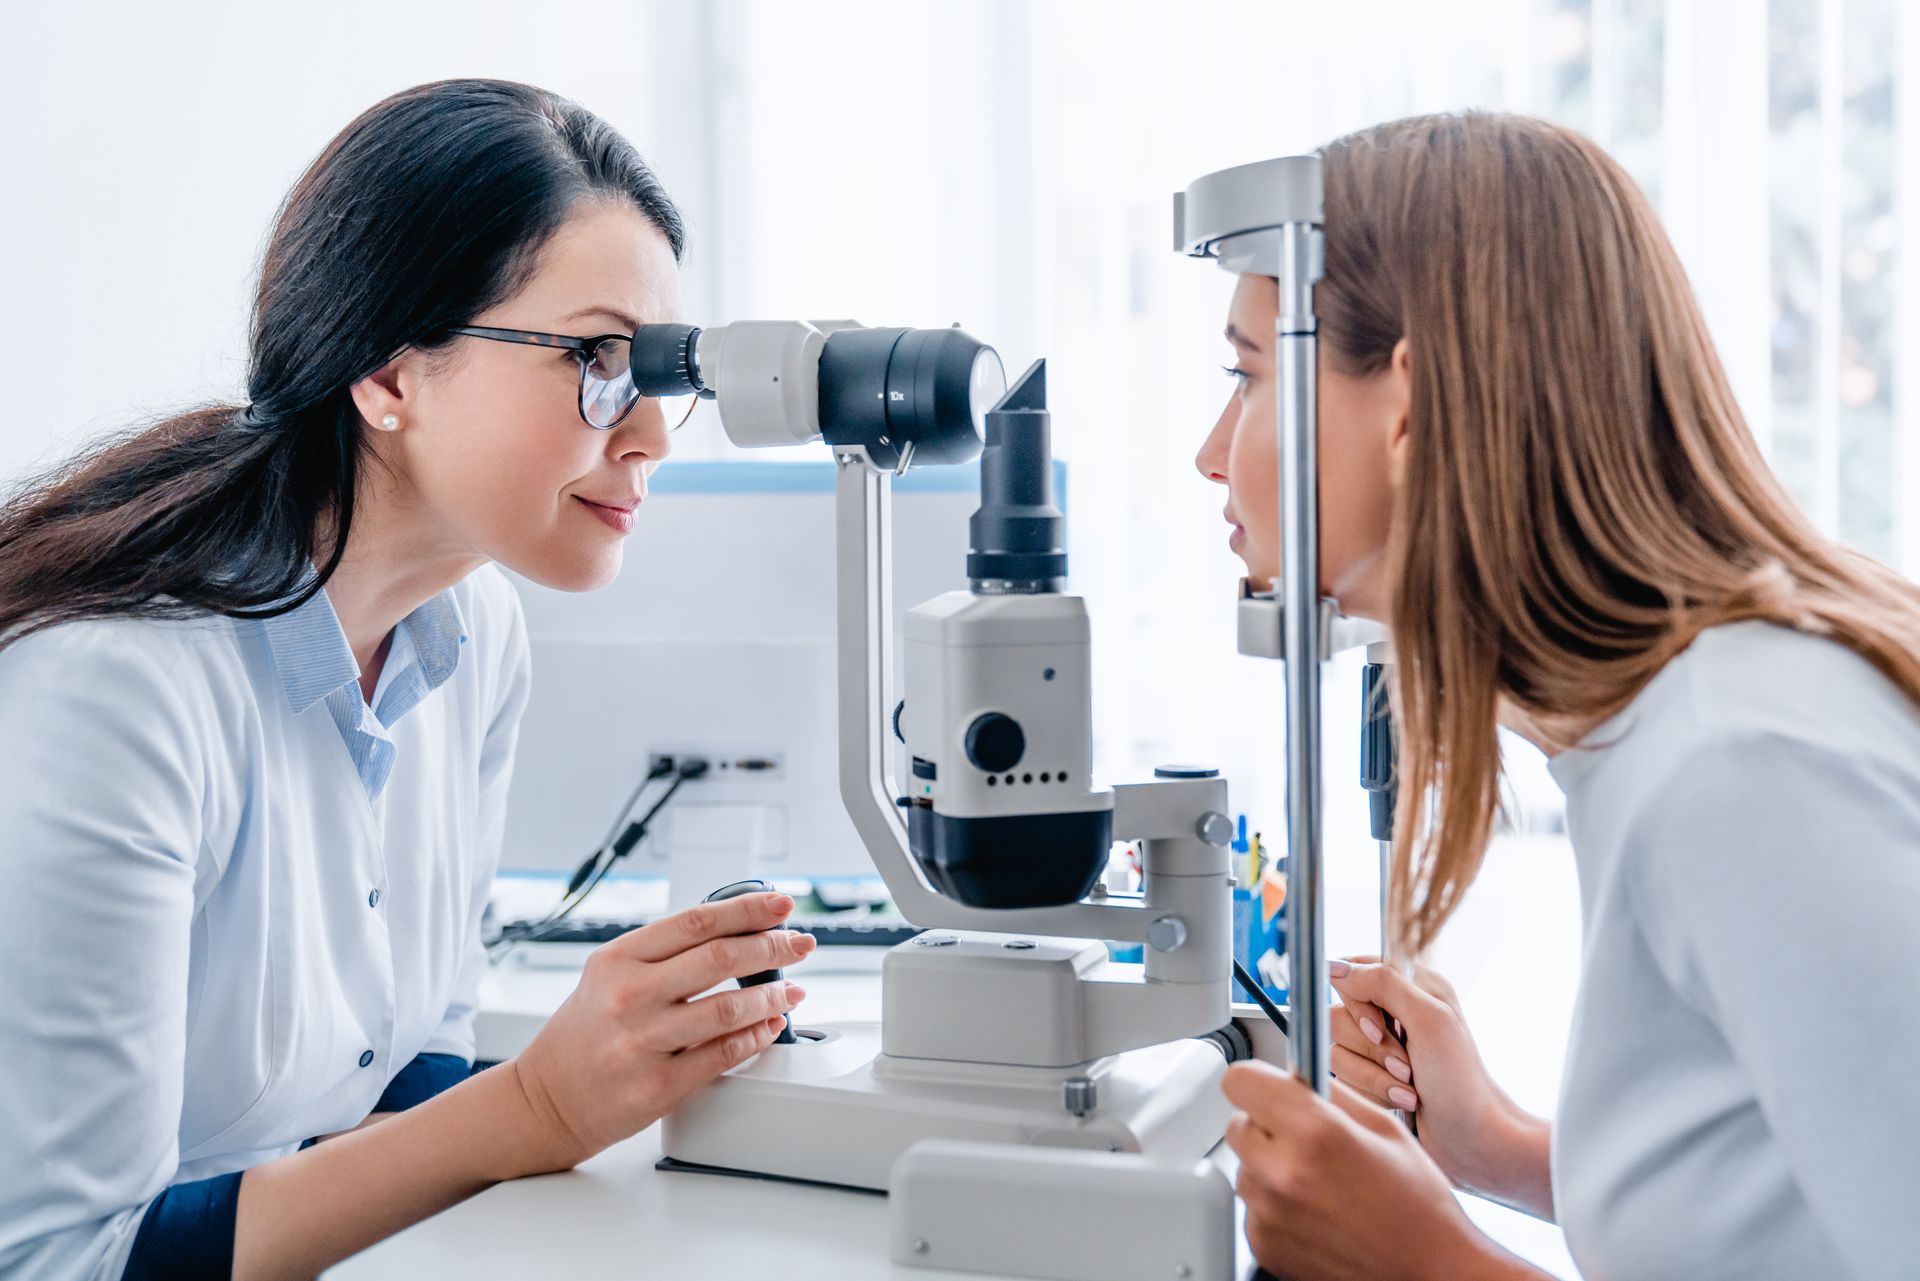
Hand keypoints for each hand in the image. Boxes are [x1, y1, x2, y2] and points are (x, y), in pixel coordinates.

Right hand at [505, 891, 813, 1173]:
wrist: (547, 1099)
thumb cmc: (585, 1033)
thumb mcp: (608, 976)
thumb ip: (662, 954)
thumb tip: (735, 932)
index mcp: (618, 959)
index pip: (696, 922)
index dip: (747, 910)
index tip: (780, 906)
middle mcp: (629, 996)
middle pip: (720, 958)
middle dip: (773, 947)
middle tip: (799, 943)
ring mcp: (643, 1042)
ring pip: (729, 1008)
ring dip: (773, 996)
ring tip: (792, 990)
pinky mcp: (658, 1086)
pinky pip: (724, 1054)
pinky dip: (757, 1036)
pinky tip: (770, 1025)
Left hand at [1224, 1063, 1538, 1280]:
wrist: (1429, 1270)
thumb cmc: (1417, 1203)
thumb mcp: (1383, 1126)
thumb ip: (1330, 1091)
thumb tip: (1296, 1072)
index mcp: (1314, 1132)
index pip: (1240, 1081)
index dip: (1258, 1080)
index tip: (1271, 1087)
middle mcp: (1282, 1172)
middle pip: (1238, 1125)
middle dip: (1267, 1124)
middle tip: (1307, 1139)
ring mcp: (1269, 1214)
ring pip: (1245, 1166)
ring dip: (1270, 1166)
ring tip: (1319, 1182)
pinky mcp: (1264, 1245)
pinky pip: (1252, 1206)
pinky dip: (1274, 1204)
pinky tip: (1315, 1211)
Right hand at [1328, 956, 1541, 1204]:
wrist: (1472, 1141)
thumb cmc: (1461, 1083)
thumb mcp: (1428, 1021)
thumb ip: (1382, 983)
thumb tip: (1336, 966)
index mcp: (1413, 987)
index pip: (1355, 970)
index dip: (1357, 1000)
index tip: (1379, 1027)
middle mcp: (1394, 1012)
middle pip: (1338, 1013)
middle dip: (1370, 1047)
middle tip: (1405, 1064)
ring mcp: (1380, 1047)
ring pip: (1337, 1048)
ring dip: (1373, 1074)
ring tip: (1408, 1088)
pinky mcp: (1371, 1077)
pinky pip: (1343, 1076)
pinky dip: (1371, 1091)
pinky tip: (1401, 1100)